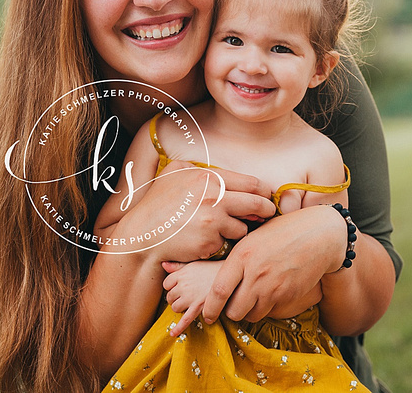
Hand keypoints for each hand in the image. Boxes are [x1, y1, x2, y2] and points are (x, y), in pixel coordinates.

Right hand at [128, 160, 274, 264]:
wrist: (142, 236)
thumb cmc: (158, 203)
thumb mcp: (175, 171)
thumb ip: (201, 167)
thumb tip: (224, 173)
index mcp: (208, 178)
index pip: (251, 183)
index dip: (264, 191)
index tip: (267, 195)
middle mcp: (214, 198)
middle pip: (256, 205)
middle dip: (266, 210)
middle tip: (268, 213)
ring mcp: (213, 223)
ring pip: (243, 228)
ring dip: (237, 229)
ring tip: (218, 228)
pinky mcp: (210, 244)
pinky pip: (227, 243)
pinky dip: (220, 243)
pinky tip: (204, 239)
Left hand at [160, 260, 219, 335]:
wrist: (230, 276)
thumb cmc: (211, 269)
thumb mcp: (194, 264)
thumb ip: (177, 266)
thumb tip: (164, 265)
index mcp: (182, 274)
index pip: (166, 283)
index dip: (171, 286)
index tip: (178, 286)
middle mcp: (184, 286)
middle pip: (169, 297)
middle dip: (175, 298)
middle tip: (185, 296)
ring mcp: (190, 298)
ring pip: (175, 308)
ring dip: (179, 308)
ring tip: (188, 304)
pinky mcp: (198, 308)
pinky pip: (185, 320)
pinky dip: (178, 328)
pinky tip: (172, 334)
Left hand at [200, 204, 343, 325]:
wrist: (319, 235)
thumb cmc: (283, 232)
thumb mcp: (254, 237)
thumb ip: (237, 259)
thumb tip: (218, 279)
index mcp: (242, 256)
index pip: (219, 291)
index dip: (210, 308)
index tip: (207, 315)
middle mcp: (256, 274)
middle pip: (234, 311)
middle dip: (231, 312)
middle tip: (234, 305)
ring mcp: (274, 288)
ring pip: (252, 315)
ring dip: (250, 311)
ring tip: (254, 298)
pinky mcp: (288, 296)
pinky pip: (270, 313)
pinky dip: (267, 309)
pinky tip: (271, 294)